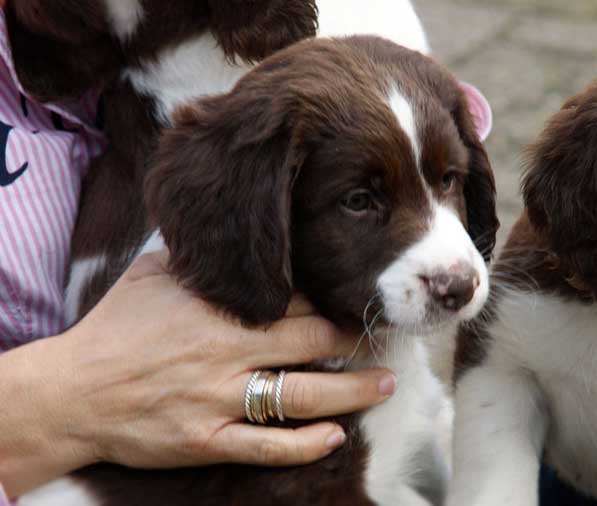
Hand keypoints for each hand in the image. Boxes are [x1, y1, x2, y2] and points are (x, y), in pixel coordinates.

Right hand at [0, 250, 394, 495]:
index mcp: (220, 309)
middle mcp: (228, 352)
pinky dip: (306, 445)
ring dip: (353, 391)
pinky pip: (267, 446)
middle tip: (385, 335)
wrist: (71, 391)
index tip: (360, 295)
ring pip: (303, 395)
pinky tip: (335, 437)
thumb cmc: (115, 327)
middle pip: (312, 340)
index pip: (294, 297)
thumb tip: (239, 235)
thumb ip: (205, 260)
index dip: (333, 297)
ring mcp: (220, 400)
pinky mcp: (207, 441)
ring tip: (386, 383)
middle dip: (354, 338)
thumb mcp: (155, 274)